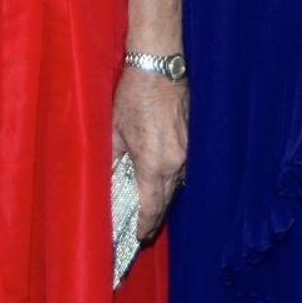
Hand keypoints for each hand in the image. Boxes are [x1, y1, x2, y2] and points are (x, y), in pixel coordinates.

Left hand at [112, 68, 186, 240]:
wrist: (158, 65)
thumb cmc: (133, 95)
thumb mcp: (113, 130)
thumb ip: (112, 162)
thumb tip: (107, 185)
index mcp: (154, 163)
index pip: (152, 206)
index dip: (145, 226)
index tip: (137, 238)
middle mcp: (177, 161)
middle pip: (167, 199)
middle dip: (154, 216)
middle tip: (142, 229)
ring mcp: (189, 150)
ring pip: (177, 184)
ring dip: (163, 196)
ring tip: (149, 206)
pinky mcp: (194, 138)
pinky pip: (183, 167)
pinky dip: (171, 177)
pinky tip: (160, 178)